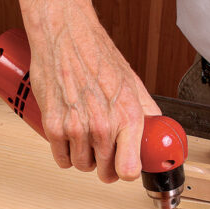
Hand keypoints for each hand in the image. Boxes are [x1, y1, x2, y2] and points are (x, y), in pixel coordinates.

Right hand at [28, 17, 159, 182]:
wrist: (65, 36)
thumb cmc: (95, 54)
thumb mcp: (132, 82)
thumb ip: (147, 111)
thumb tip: (156, 129)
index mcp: (127, 116)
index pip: (129, 170)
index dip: (127, 171)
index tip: (126, 166)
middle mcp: (103, 125)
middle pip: (106, 172)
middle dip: (106, 165)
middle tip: (104, 151)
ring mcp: (77, 128)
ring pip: (82, 166)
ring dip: (84, 158)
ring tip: (86, 138)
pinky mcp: (54, 126)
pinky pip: (61, 159)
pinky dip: (65, 153)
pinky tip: (70, 138)